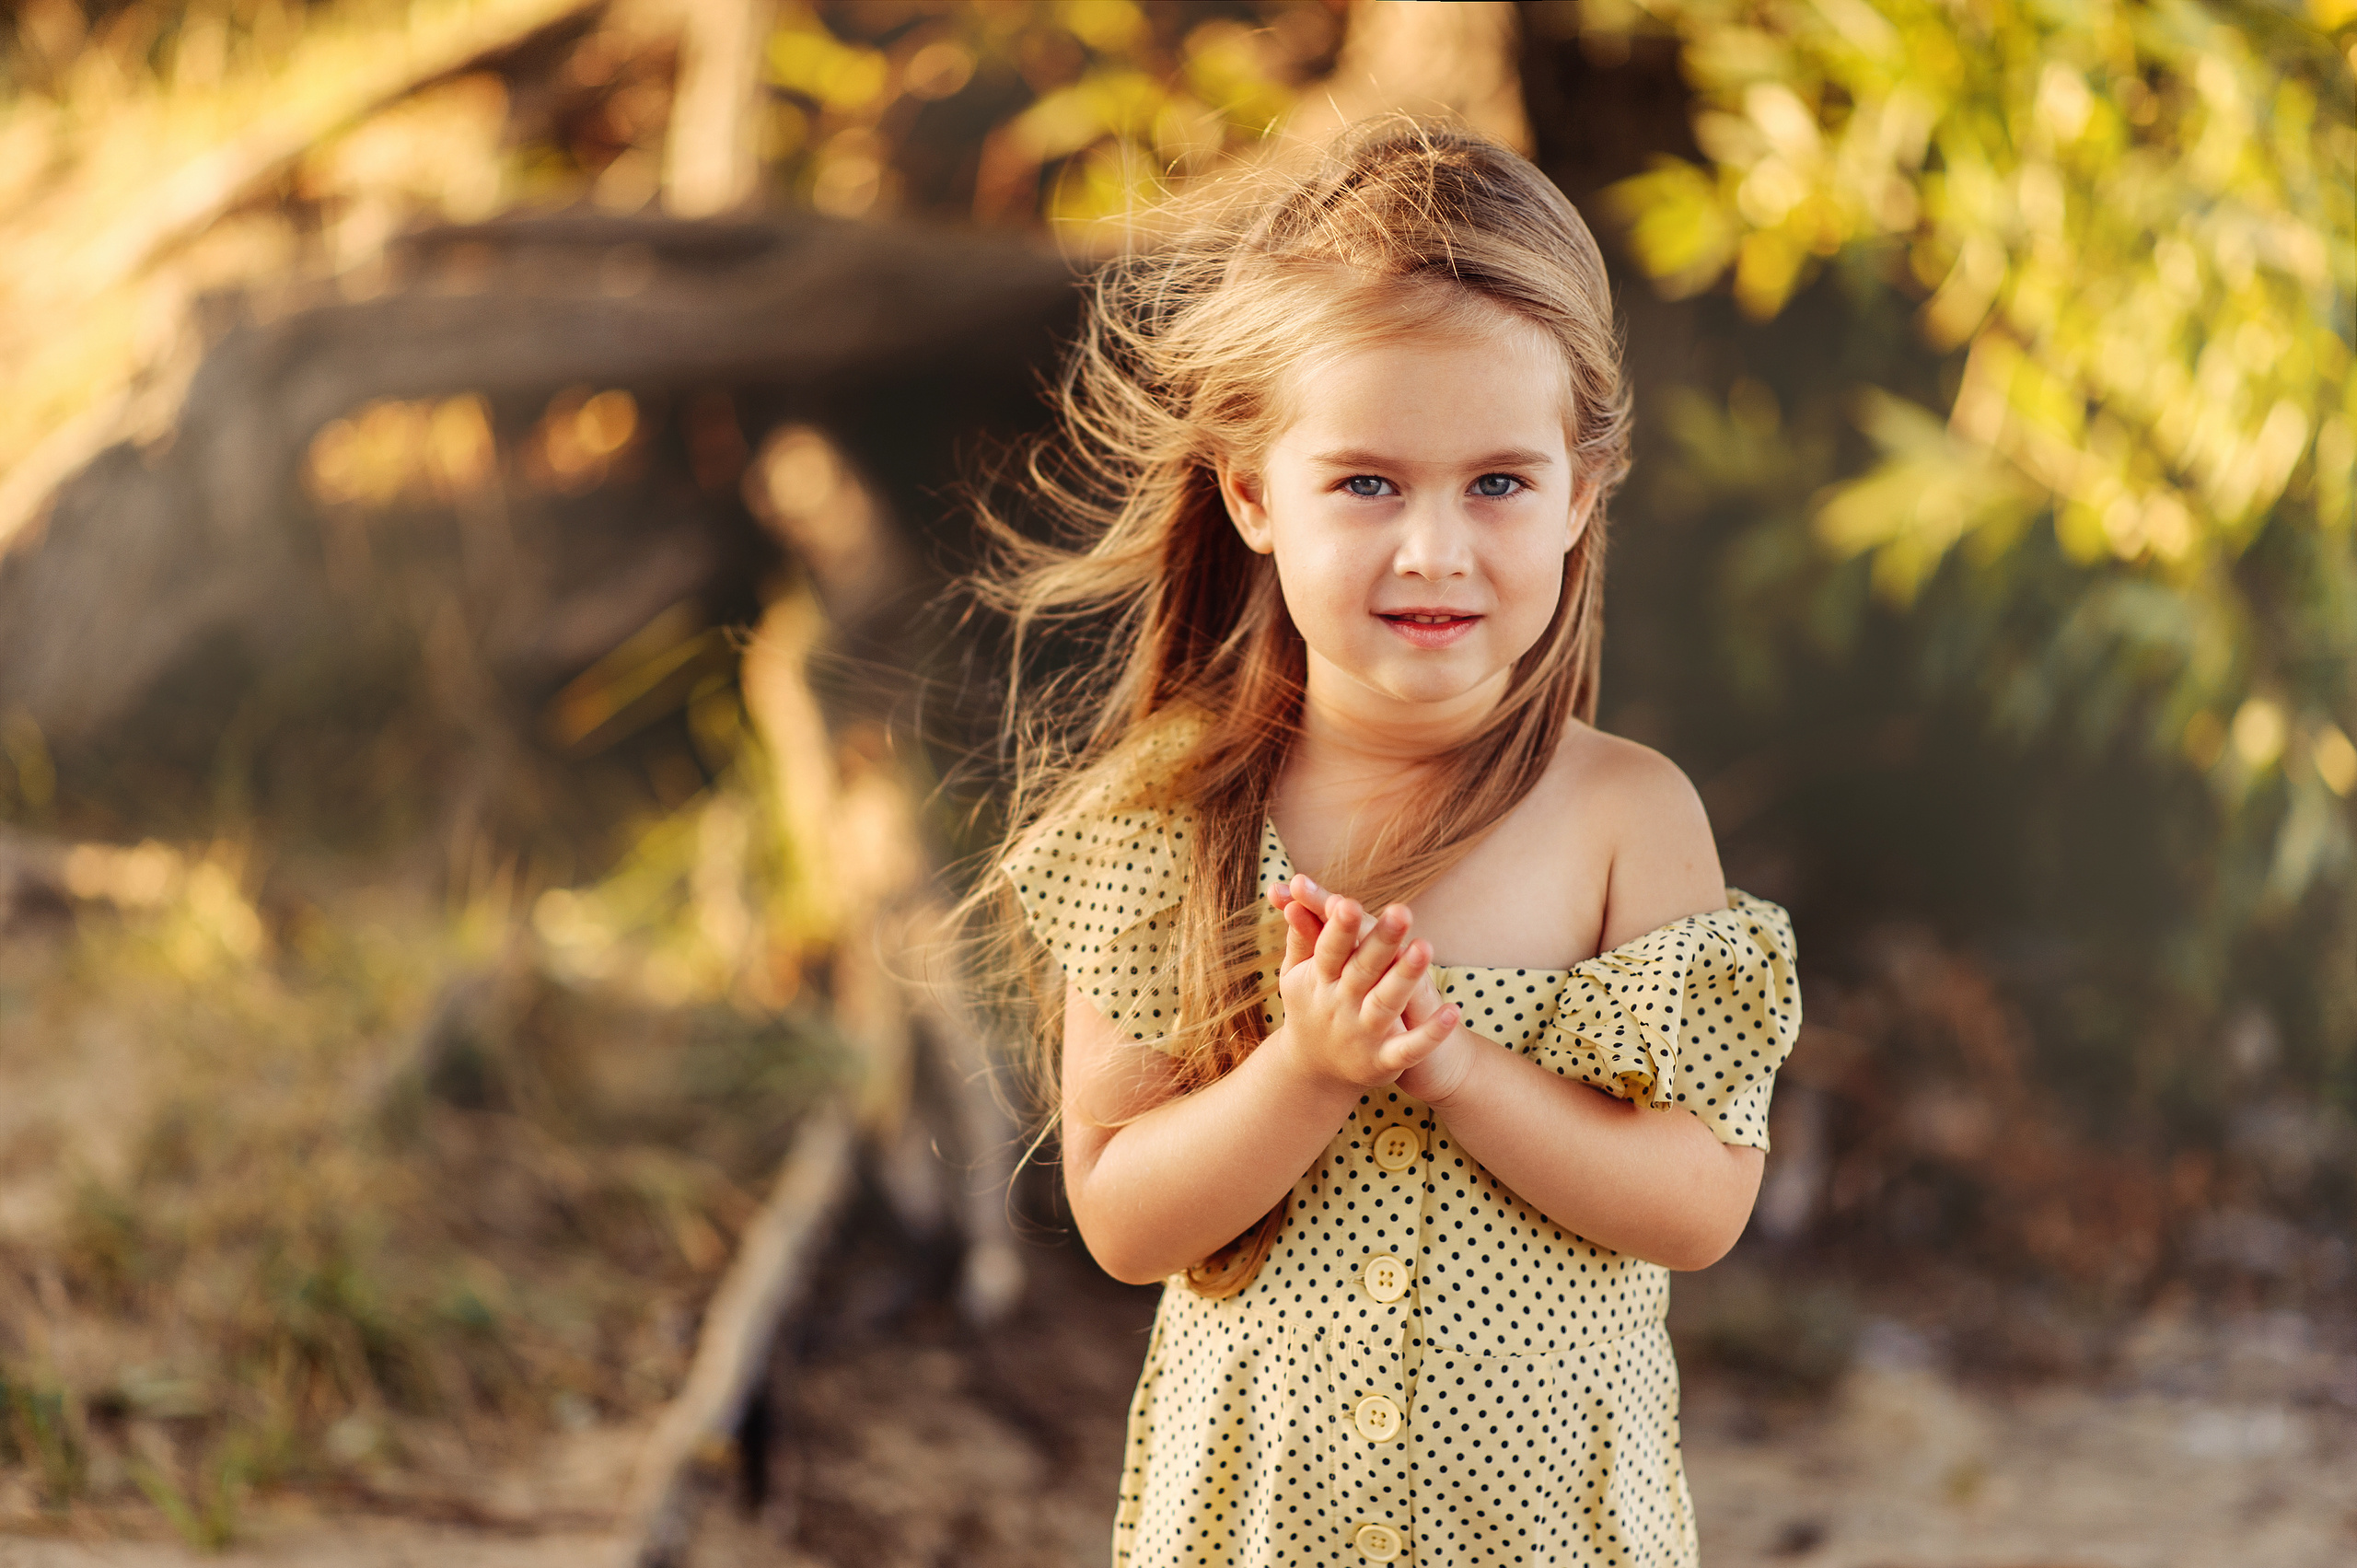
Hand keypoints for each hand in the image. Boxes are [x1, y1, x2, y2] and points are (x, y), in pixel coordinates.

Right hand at [1267, 875, 1457, 1089]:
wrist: (1315, 1072)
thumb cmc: (1312, 1006)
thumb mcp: (1299, 975)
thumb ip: (1302, 935)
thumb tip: (1295, 891)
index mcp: (1318, 981)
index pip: (1328, 949)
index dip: (1338, 928)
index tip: (1347, 902)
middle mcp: (1340, 1007)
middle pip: (1362, 971)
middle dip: (1380, 941)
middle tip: (1401, 911)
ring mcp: (1363, 1035)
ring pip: (1386, 1003)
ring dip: (1405, 977)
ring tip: (1425, 947)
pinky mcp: (1383, 1062)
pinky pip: (1410, 1048)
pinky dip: (1432, 1033)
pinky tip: (1454, 1011)